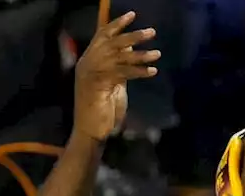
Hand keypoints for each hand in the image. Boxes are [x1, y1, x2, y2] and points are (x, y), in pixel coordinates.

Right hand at [73, 11, 160, 140]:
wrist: (90, 131)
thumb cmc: (101, 109)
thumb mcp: (113, 82)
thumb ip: (118, 65)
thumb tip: (129, 47)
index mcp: (87, 61)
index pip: (101, 35)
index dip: (117, 24)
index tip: (132, 15)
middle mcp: (87, 64)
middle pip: (112, 42)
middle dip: (133, 35)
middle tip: (151, 32)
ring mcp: (91, 74)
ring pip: (119, 57)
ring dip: (141, 55)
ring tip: (157, 53)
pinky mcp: (99, 85)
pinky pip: (124, 73)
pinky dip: (140, 71)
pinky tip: (152, 71)